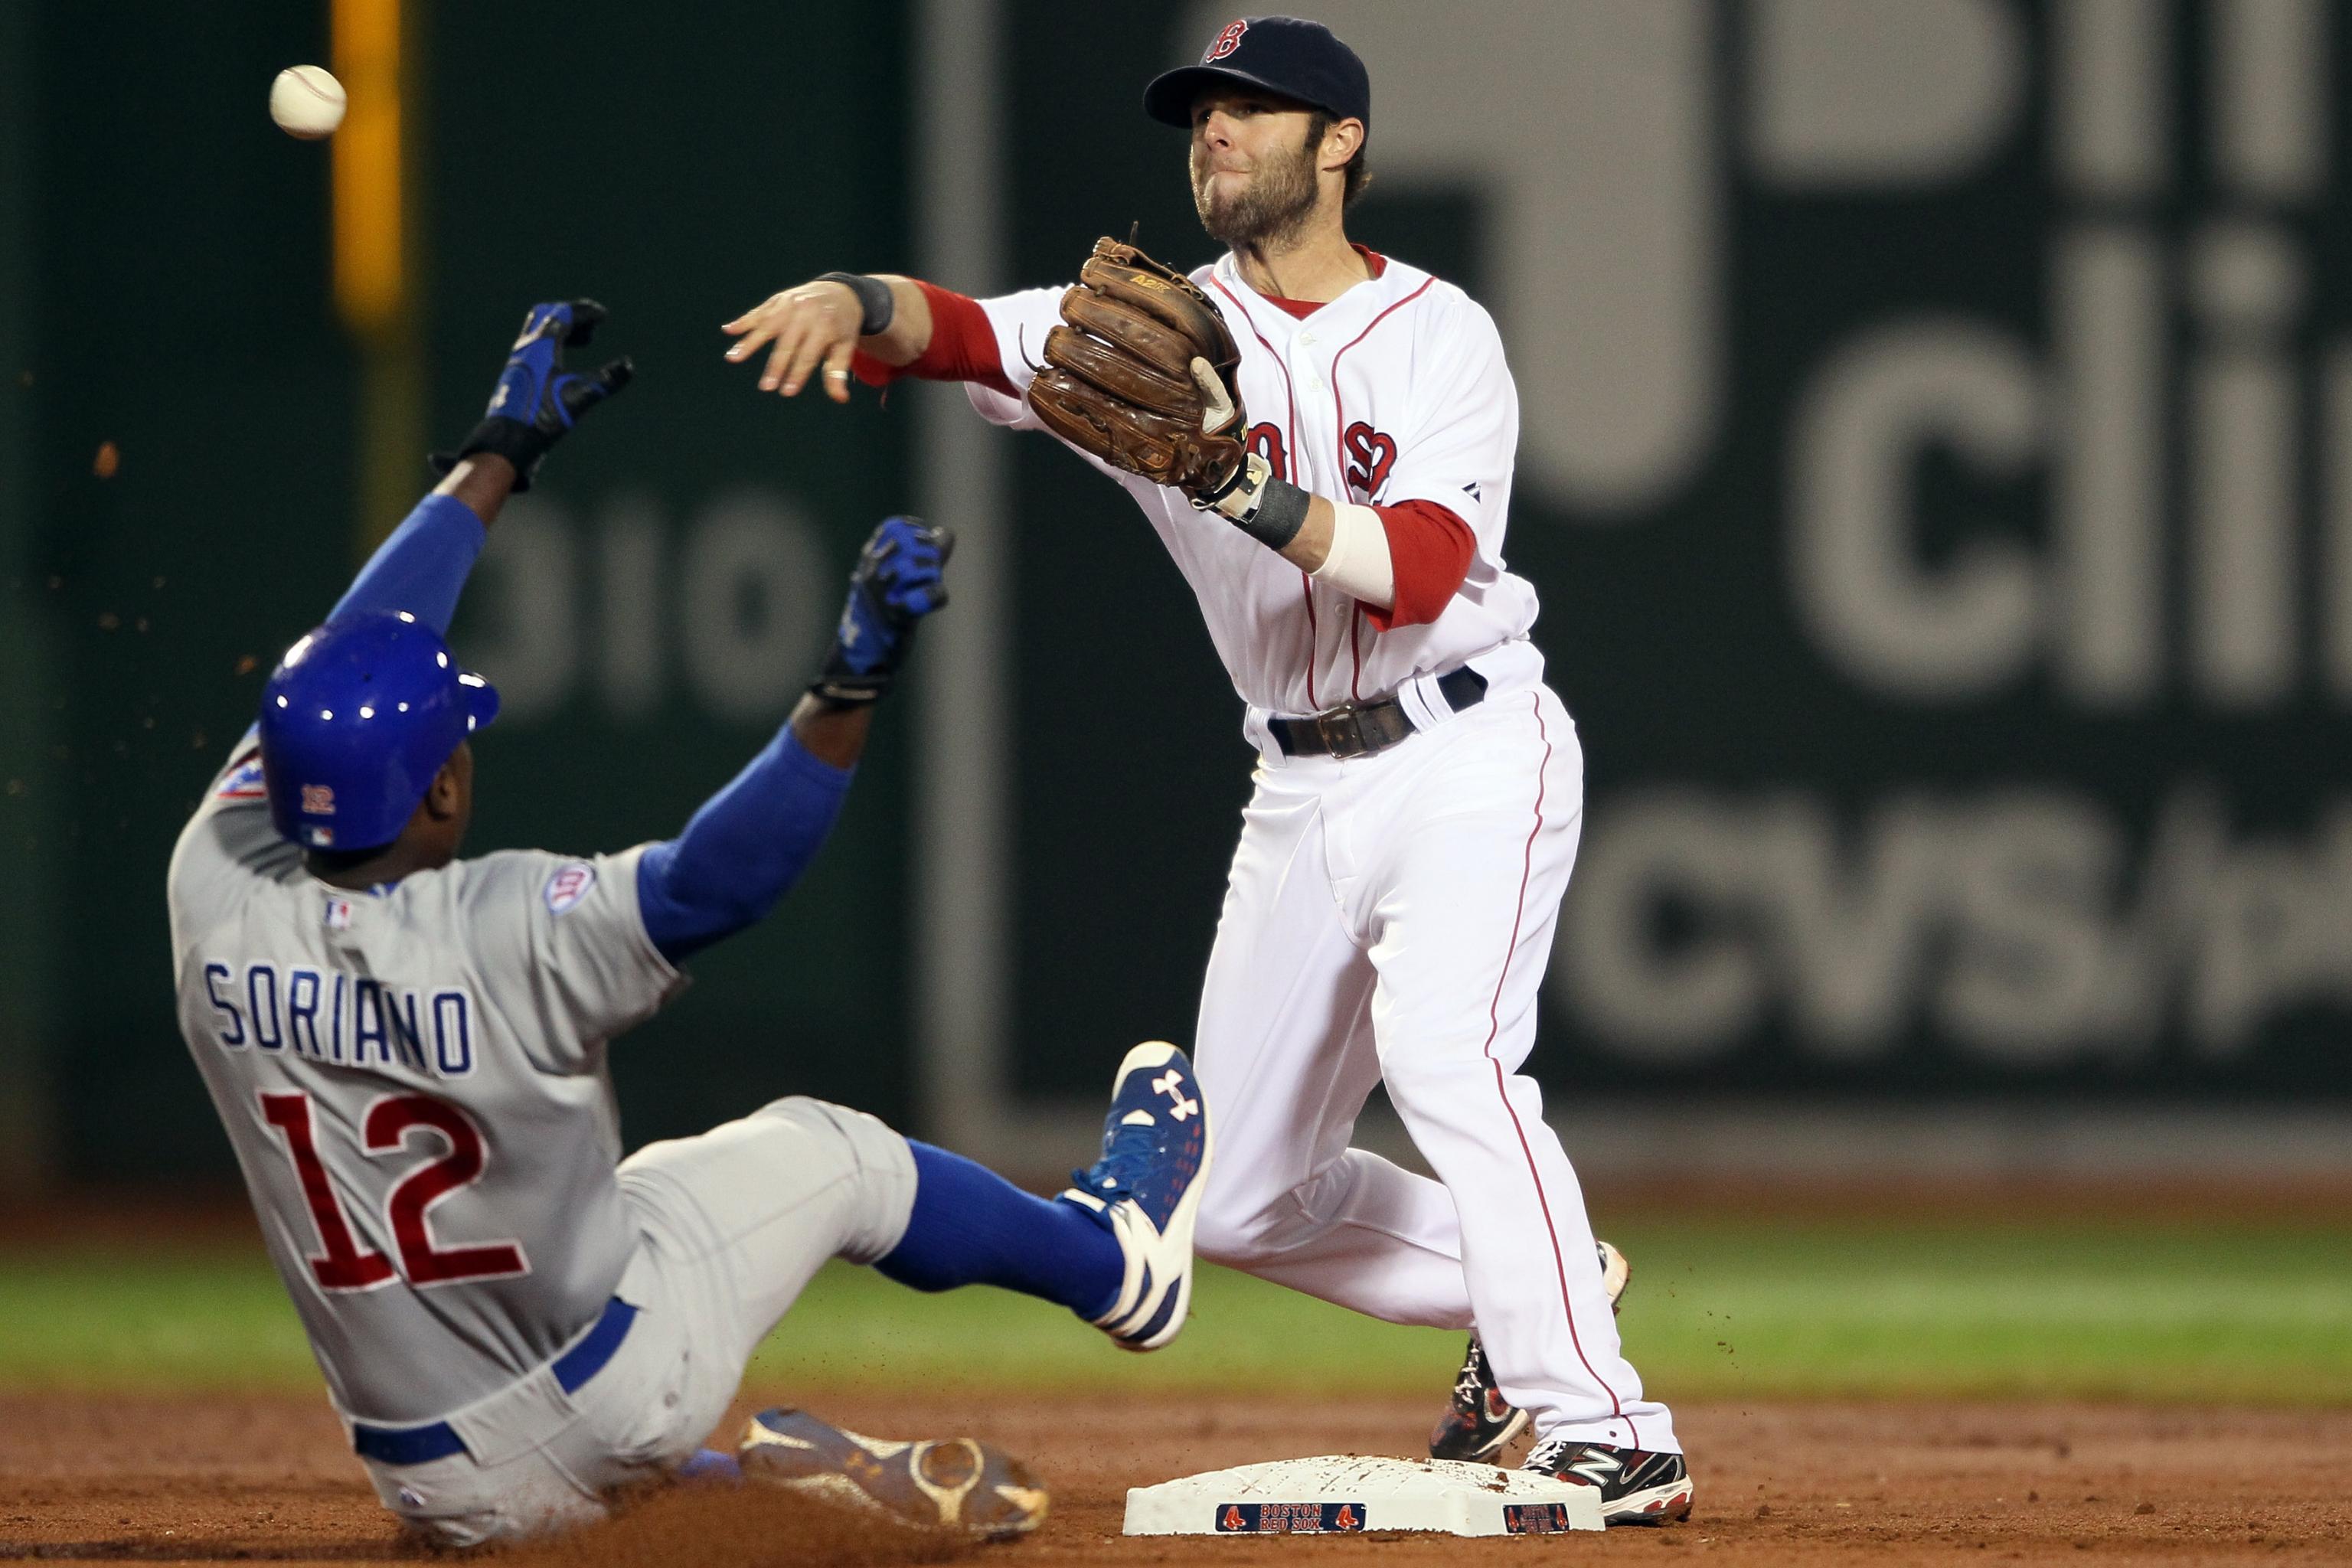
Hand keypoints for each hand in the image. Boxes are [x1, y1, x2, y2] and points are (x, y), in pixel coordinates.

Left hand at [432, 301, 632, 491]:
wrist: (509, 440)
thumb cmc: (542, 418)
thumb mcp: (579, 398)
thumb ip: (605, 381)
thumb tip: (628, 366)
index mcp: (541, 347)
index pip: (563, 314)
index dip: (585, 311)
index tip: (604, 316)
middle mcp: (526, 349)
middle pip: (546, 315)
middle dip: (572, 315)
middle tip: (592, 326)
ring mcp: (519, 361)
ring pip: (540, 331)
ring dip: (563, 330)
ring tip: (585, 342)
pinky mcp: (517, 375)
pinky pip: (536, 347)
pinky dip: (554, 345)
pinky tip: (564, 365)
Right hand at [723, 281, 864, 401]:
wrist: (839, 292)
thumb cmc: (841, 326)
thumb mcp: (845, 347)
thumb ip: (838, 371)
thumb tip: (840, 399)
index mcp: (825, 326)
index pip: (808, 355)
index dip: (798, 374)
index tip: (787, 392)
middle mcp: (806, 313)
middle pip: (787, 343)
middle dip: (776, 366)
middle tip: (765, 387)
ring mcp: (790, 304)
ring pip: (767, 326)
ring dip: (749, 343)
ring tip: (732, 358)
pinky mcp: (778, 300)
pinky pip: (759, 312)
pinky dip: (743, 321)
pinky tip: (728, 330)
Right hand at [810, 516, 954, 704]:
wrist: (864, 653)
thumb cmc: (884, 611)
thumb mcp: (898, 577)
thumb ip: (925, 554)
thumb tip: (946, 532)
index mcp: (870, 559)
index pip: (897, 528)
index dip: (917, 534)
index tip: (923, 548)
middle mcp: (873, 573)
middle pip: (912, 546)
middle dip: (929, 556)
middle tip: (929, 572)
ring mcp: (883, 595)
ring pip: (920, 569)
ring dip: (932, 576)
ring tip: (928, 586)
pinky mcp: (897, 618)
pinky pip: (926, 598)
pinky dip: (936, 597)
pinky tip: (934, 599)